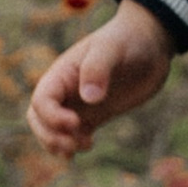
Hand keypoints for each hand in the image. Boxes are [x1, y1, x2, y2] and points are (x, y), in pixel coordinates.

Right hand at [26, 0, 174, 158]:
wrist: (150, 44)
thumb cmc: (128, 40)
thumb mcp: (112, 48)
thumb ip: (97, 69)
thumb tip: (89, 98)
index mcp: (62, 73)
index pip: (41, 101)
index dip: (52, 117)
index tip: (76, 123)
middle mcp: (64, 90)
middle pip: (38, 119)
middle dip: (50, 136)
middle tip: (74, 144)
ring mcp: (77, 104)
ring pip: (51, 130)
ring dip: (59, 144)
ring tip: (85, 145)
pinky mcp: (93, 116)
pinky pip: (72, 135)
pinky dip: (73, 146)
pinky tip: (87, 147)